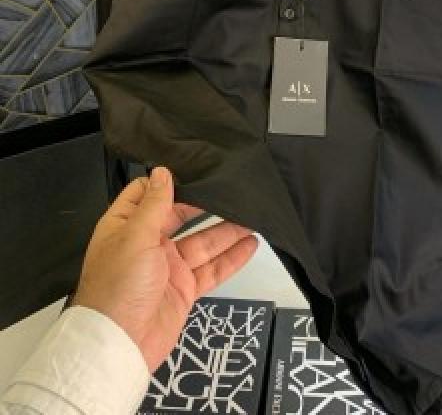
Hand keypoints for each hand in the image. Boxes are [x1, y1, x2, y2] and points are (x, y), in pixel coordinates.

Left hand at [71, 165, 258, 372]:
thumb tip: (162, 170)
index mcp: (127, 226)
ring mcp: (168, 267)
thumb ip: (155, 204)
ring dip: (227, 230)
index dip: (169, 181)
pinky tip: (250, 244)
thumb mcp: (135, 236)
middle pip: (182, 216)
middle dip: (206, 204)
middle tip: (233, 189)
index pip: (148, 194)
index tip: (195, 167)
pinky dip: (232, 257)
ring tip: (252, 214)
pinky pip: (212, 268)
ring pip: (203, 241)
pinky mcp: (184, 288)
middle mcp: (147, 243)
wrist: (119, 345)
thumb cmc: (118, 285)